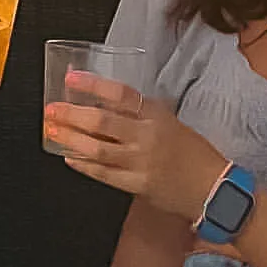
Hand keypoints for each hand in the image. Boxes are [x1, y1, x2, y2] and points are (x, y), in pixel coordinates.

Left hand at [44, 73, 228, 221]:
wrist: (213, 187)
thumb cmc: (193, 153)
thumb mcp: (169, 122)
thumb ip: (139, 114)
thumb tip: (104, 104)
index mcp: (156, 115)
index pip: (120, 94)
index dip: (93, 85)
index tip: (71, 79)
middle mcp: (147, 136)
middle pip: (103, 122)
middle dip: (72, 115)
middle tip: (52, 109)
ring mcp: (141, 162)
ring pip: (98, 149)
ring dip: (71, 140)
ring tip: (53, 132)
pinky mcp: (137, 184)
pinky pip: (104, 174)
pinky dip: (84, 165)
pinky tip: (69, 158)